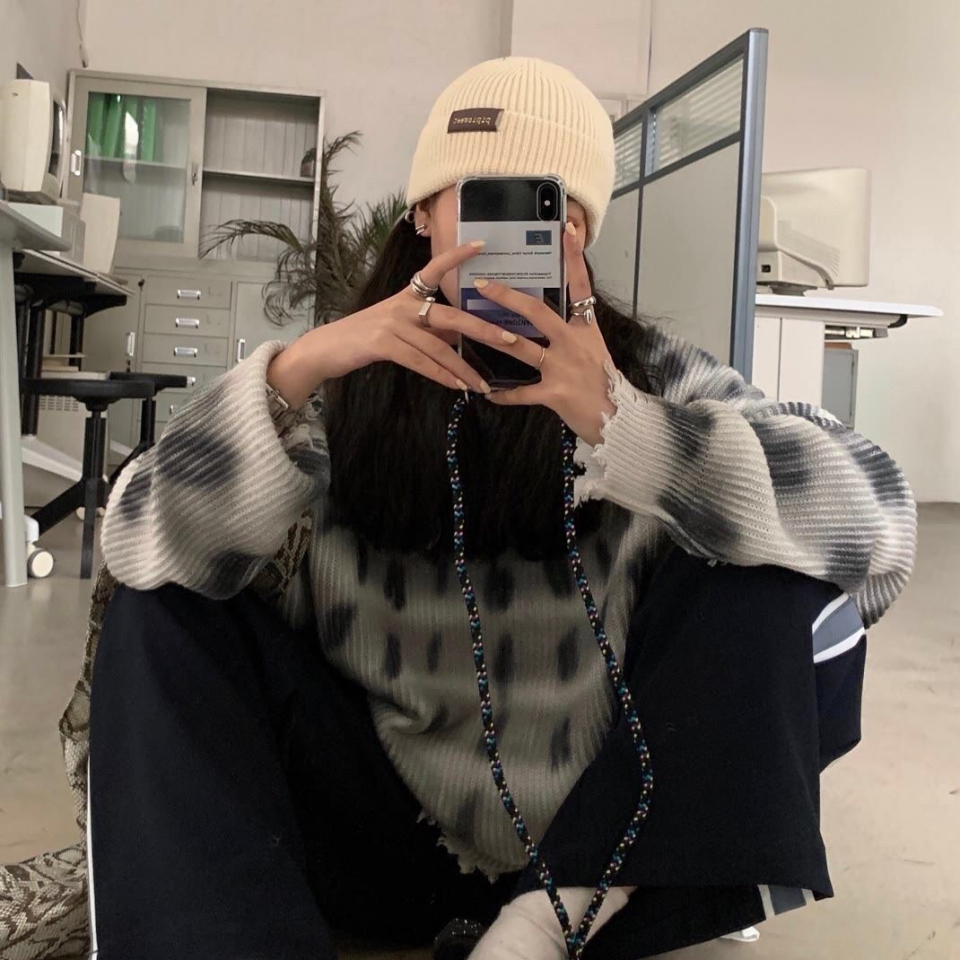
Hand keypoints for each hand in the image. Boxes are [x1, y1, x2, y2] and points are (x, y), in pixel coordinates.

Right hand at [266, 240, 523, 407]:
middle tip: (511, 340)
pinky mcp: (383, 344)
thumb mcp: (399, 329)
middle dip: (483, 330)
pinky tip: (457, 387)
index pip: (434, 269)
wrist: (326, 350)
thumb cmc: (364, 339)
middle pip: (451, 316)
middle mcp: (403, 305)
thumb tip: (457, 341)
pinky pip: (421, 362)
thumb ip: (428, 331)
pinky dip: (442, 376)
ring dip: (463, 369)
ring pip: (439, 347)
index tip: (482, 245)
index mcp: (407, 295)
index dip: (457, 256)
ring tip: (483, 384)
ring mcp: (393, 323)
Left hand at [476, 221, 616, 444]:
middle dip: (508, 297)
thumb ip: (573, 331)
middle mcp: (574, 343)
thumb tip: (549, 316)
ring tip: (474, 330)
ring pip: (522, 347)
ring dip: (495, 338)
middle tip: (483, 285)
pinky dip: (503, 395)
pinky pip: (521, 393)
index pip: (580, 285)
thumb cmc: (604, 383)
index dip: (573, 257)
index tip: (566, 228)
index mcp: (586, 328)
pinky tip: (486, 393)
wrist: (618, 419)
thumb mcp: (594, 349)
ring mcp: (563, 368)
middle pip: (538, 312)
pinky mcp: (555, 393)